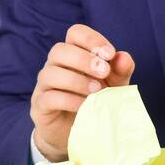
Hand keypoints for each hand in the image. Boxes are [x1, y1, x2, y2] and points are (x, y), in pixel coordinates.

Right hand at [31, 24, 133, 161]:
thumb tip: (124, 57)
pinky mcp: (40, 105)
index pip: (75, 32)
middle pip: (59, 50)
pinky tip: (85, 106)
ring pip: (51, 73)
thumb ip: (120, 71)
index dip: (92, 39)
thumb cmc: (96, 101)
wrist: (78, 132)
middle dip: (83, 59)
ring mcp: (45, 84)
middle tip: (104, 72)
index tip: (110, 54)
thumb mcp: (114, 85)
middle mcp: (55, 65)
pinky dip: (69, 99)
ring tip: (97, 91)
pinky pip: (49, 97)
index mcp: (73, 53)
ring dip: (77, 80)